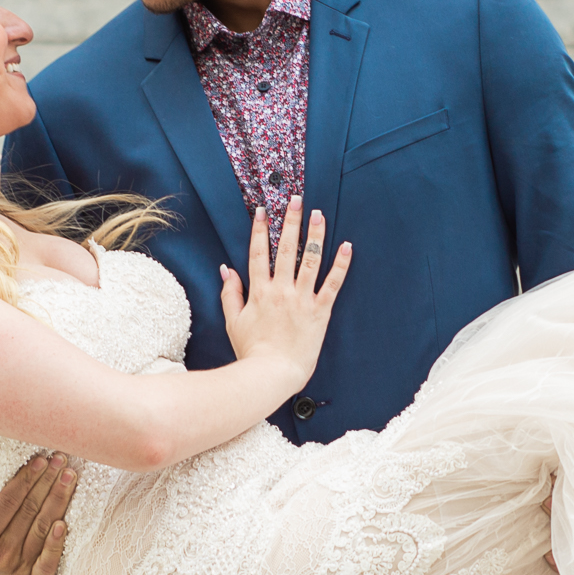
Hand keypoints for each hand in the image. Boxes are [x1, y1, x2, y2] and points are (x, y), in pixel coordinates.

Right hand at [0, 450, 79, 574]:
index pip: (8, 502)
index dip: (26, 480)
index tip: (40, 460)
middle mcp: (1, 554)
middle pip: (30, 512)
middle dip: (47, 483)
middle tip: (60, 460)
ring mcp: (19, 569)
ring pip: (42, 529)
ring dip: (59, 500)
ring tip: (69, 477)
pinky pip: (49, 563)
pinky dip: (57, 544)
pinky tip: (64, 523)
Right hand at [220, 197, 351, 383]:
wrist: (271, 374)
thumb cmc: (251, 351)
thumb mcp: (233, 322)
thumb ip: (230, 294)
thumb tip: (226, 269)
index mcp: (259, 291)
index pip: (258, 253)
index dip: (260, 230)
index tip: (263, 211)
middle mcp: (280, 290)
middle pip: (285, 249)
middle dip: (290, 222)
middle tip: (296, 200)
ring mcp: (301, 299)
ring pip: (309, 260)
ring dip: (315, 235)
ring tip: (319, 214)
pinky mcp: (320, 311)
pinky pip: (332, 284)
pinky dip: (341, 265)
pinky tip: (347, 246)